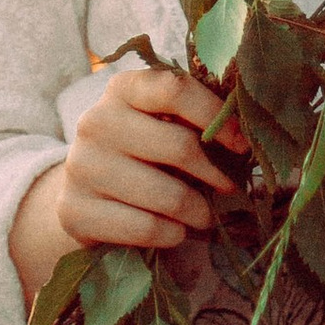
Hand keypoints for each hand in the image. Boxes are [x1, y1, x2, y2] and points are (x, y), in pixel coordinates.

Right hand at [8, 66, 237, 307]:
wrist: (81, 193)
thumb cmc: (138, 154)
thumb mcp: (159, 125)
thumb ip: (194, 122)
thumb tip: (248, 140)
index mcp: (123, 89)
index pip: (176, 89)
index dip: (216, 117)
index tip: (240, 144)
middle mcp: (96, 121)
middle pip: (179, 146)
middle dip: (215, 175)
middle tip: (227, 188)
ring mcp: (82, 166)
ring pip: (167, 196)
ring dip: (198, 212)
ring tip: (201, 215)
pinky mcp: (76, 210)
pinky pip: (147, 228)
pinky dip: (173, 235)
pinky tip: (174, 231)